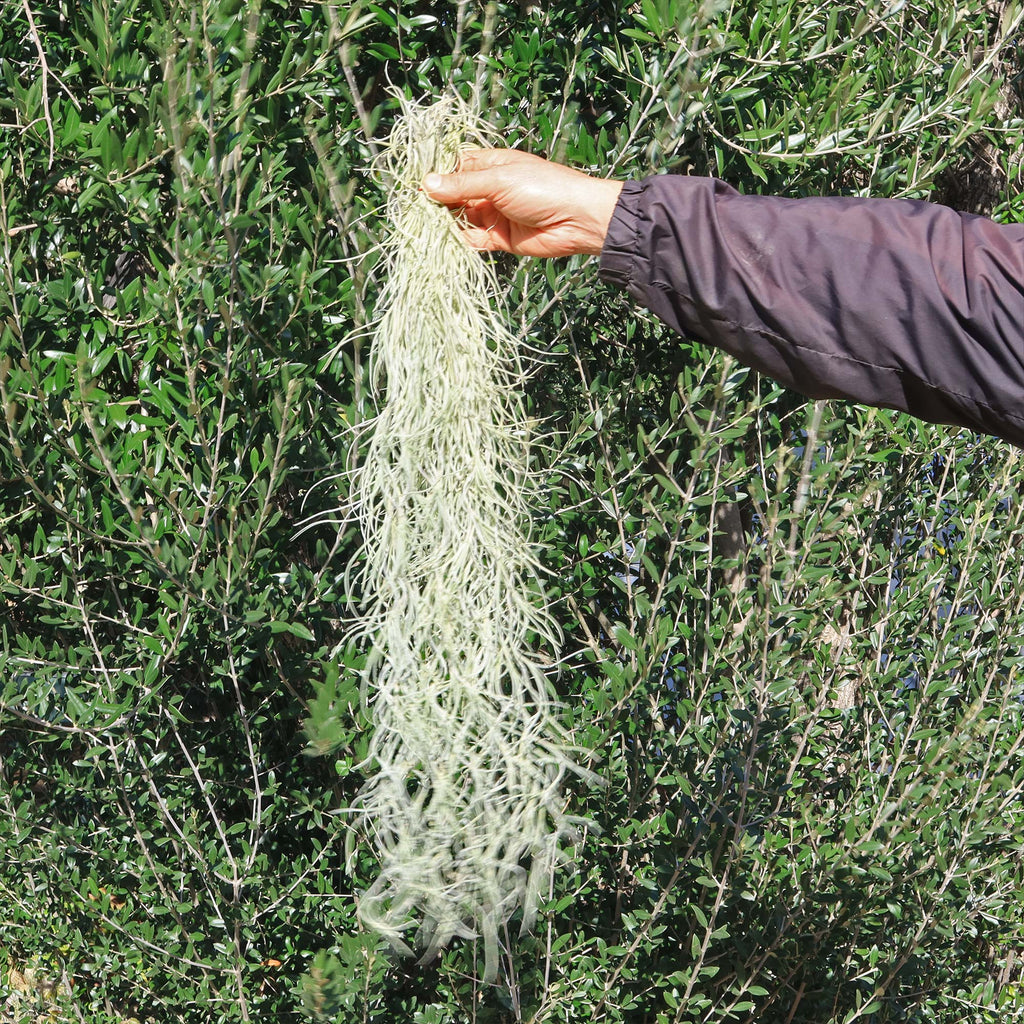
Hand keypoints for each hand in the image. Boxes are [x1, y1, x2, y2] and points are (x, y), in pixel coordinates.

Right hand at [422, 149, 623, 257]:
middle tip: (413, 209)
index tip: (414, 184)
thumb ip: (462, 184)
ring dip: (444, 223)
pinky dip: (458, 242)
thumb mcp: (499, 180)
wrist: (577, 220)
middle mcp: (490, 189)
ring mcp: (494, 214)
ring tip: (422, 227)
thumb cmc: (543, 188)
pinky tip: (442, 242)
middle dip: (436, 201)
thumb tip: (426, 184)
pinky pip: (473, 240)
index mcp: (491, 165)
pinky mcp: (499, 239)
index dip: (436, 175)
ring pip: (461, 218)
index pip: (455, 167)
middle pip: (454, 194)